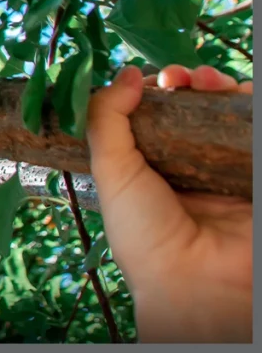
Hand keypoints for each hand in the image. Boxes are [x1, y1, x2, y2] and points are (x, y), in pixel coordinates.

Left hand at [86, 64, 252, 342]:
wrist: (197, 281)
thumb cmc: (144, 233)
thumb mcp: (111, 173)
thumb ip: (108, 121)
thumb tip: (125, 74)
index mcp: (146, 167)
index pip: (152, 115)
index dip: (152, 91)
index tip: (152, 79)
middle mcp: (184, 166)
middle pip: (192, 109)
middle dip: (188, 83)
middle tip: (181, 76)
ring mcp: (221, 170)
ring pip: (225, 115)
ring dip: (218, 88)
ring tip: (209, 78)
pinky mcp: (251, 176)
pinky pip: (253, 133)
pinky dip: (248, 107)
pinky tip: (237, 92)